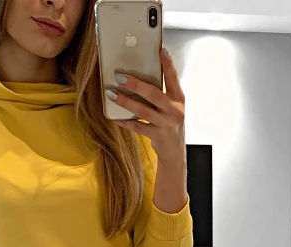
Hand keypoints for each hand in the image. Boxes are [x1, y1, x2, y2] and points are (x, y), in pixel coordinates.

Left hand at [109, 47, 184, 162]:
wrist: (174, 152)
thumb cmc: (170, 125)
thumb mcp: (171, 108)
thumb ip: (161, 94)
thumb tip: (138, 78)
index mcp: (179, 99)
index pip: (173, 79)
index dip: (168, 64)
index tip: (161, 50)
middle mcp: (174, 111)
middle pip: (154, 94)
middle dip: (136, 84)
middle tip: (120, 76)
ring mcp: (166, 124)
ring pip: (143, 110)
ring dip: (125, 101)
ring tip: (111, 93)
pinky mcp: (157, 136)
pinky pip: (137, 127)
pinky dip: (125, 121)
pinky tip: (115, 117)